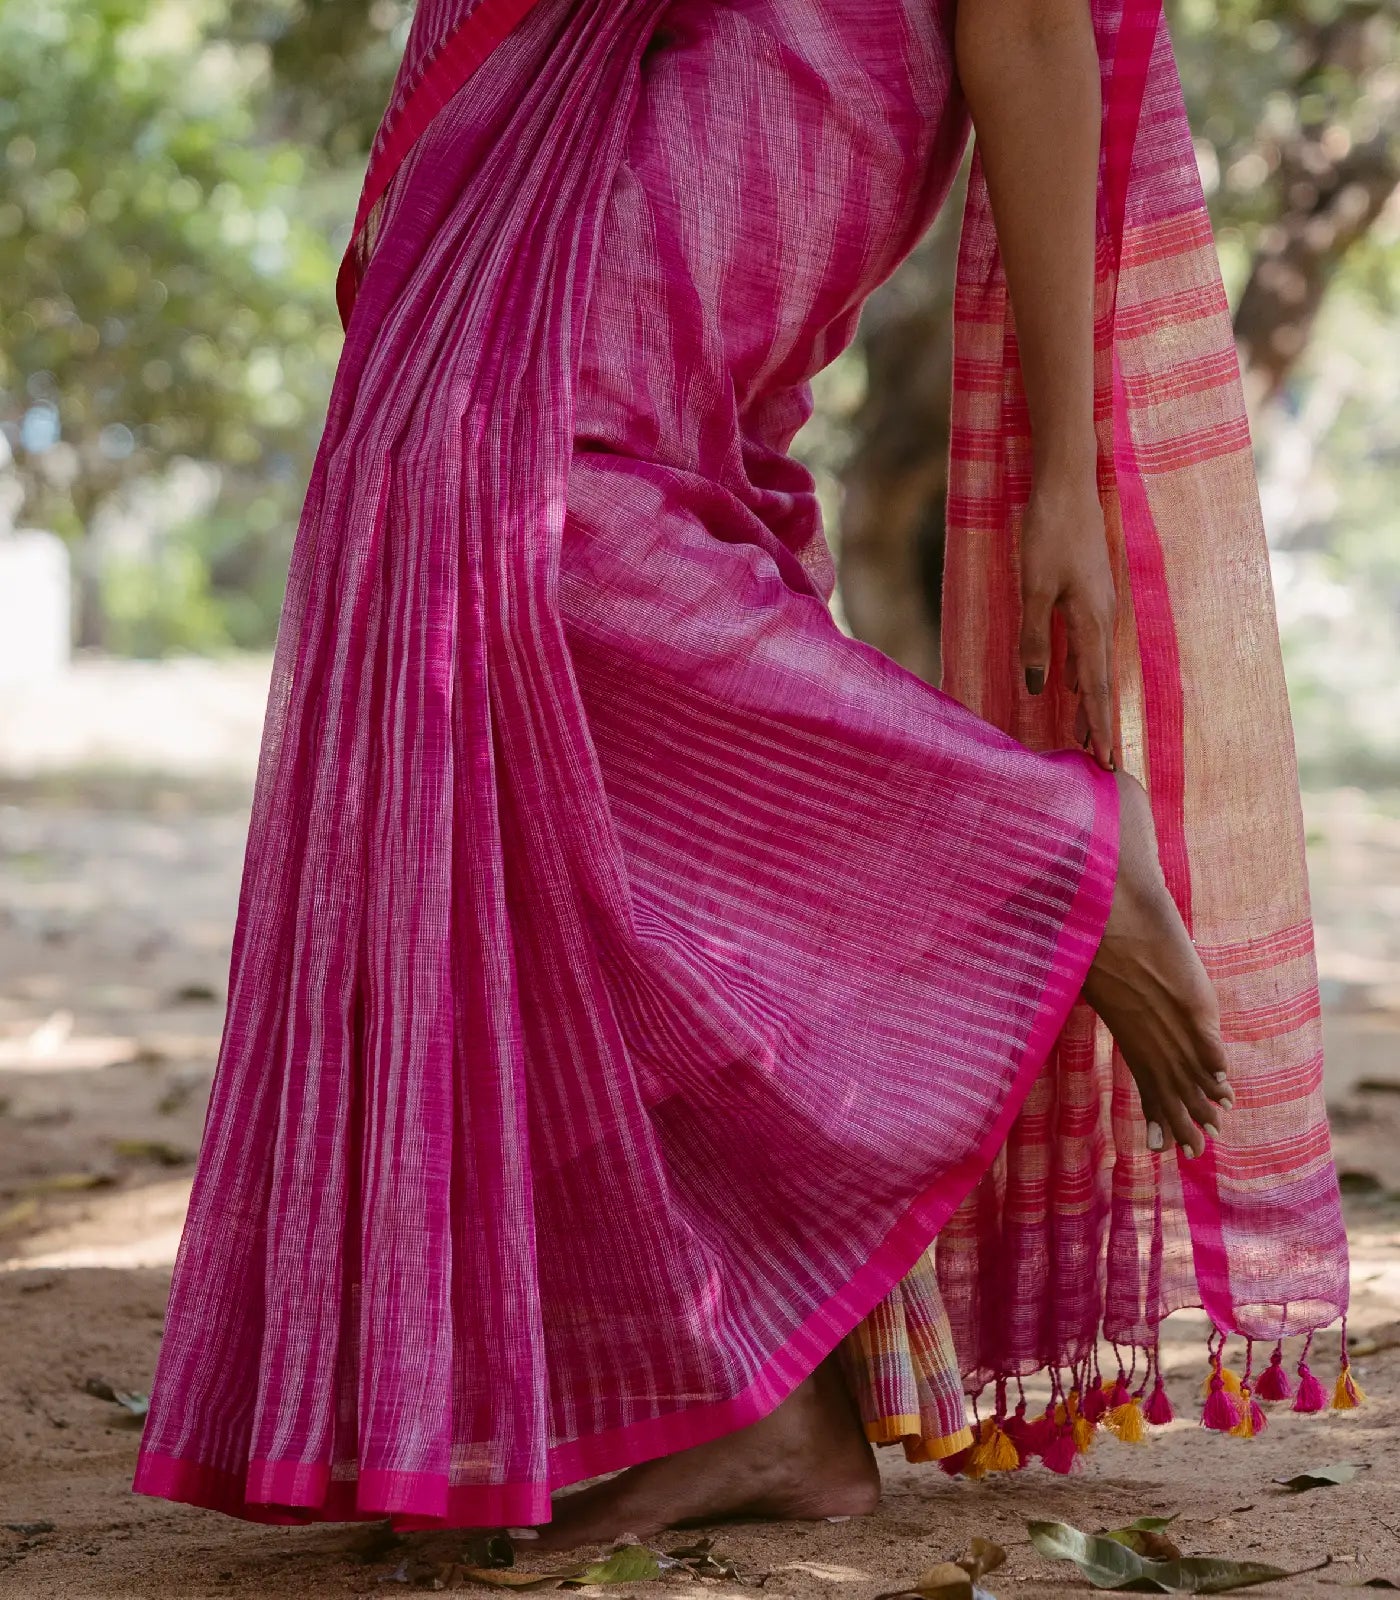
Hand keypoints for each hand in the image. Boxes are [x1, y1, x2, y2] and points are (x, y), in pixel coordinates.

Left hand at [1018, 473, 1116, 770]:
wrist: (1067, 484)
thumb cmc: (1048, 532)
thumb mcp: (1033, 588)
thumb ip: (1035, 638)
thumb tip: (1036, 687)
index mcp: (1092, 621)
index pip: (1096, 687)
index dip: (1098, 725)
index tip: (1105, 760)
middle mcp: (1103, 618)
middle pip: (1101, 681)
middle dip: (1099, 721)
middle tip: (1100, 760)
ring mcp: (1099, 605)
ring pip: (1096, 664)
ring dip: (1091, 699)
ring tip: (1085, 732)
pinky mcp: (1090, 594)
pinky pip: (1089, 645)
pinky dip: (1084, 671)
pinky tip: (1074, 682)